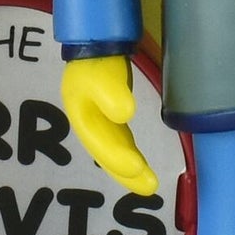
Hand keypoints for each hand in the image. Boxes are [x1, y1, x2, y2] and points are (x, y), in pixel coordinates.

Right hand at [62, 55, 156, 196]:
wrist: (94, 47)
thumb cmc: (96, 63)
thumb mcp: (100, 75)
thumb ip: (110, 93)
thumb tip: (125, 114)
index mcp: (83, 118)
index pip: (101, 144)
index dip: (118, 158)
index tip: (138, 167)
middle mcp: (90, 126)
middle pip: (107, 155)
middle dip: (126, 173)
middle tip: (151, 187)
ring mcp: (101, 124)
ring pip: (115, 152)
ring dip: (130, 169)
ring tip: (150, 184)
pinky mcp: (113, 121)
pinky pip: (122, 144)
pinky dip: (130, 155)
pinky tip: (140, 165)